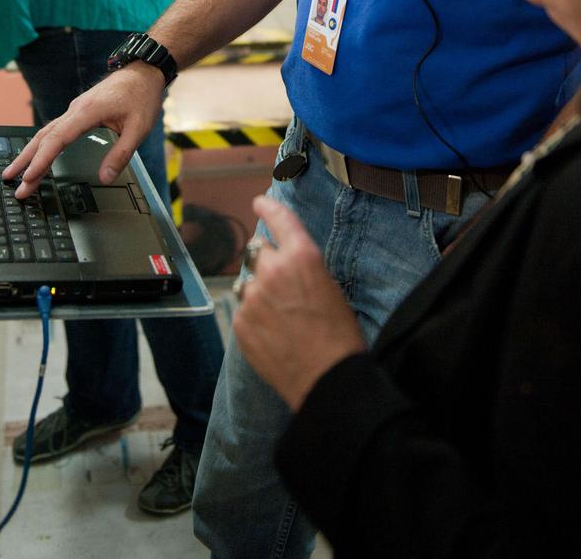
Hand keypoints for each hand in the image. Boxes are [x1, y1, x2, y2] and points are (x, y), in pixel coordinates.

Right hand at [2, 64, 165, 197]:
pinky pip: (54, 129)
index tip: (28, 176)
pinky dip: (41, 144)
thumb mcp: (139, 128)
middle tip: (10, 181)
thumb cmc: (141, 95)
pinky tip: (36, 154)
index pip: (57, 139)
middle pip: (43, 137)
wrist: (144, 71)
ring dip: (29, 152)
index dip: (41, 160)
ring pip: (45, 132)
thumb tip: (106, 177)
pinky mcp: (78, 111)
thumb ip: (121, 154)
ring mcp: (75, 109)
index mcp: (87, 112)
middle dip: (25, 160)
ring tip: (14, 172)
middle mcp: (75, 109)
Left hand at [233, 195, 365, 410]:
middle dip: (266, 259)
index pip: (279, 218)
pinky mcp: (241, 322)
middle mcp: (273, 270)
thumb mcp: (329, 286)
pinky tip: (273, 332)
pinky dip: (253, 315)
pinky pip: (243, 308)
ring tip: (279, 315)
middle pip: (257, 250)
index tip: (259, 202)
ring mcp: (252, 297)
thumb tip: (285, 259)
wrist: (328, 378)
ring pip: (247, 281)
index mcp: (302, 256)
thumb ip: (302, 265)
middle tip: (281, 283)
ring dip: (258, 289)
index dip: (267, 207)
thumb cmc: (339, 334)